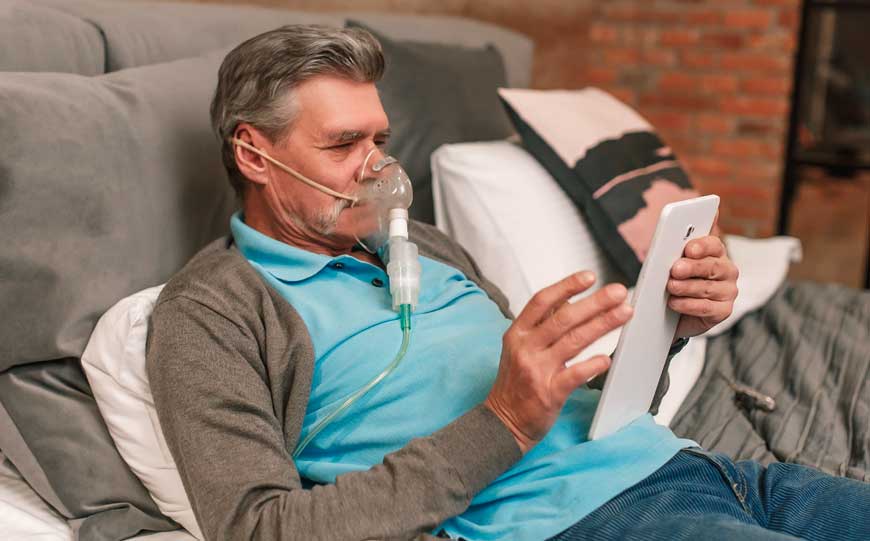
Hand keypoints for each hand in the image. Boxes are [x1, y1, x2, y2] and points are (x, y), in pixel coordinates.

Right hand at [484, 272, 633, 453]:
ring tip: (623, 314)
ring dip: (602, 324)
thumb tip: (567, 299)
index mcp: (517, 333)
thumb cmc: (516, 383)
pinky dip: (592, 365)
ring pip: (574, 341)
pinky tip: (607, 358)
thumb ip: (541, 324)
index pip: (542, 301)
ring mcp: (537, 370)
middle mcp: (525, 348)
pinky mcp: (549, 393)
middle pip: (564, 318)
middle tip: (618, 292)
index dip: (566, 286)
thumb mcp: (519, 347)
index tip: (589, 277)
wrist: (504, 421)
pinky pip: (575, 375)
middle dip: (595, 302)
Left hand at [667, 235, 738, 338]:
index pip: (713, 245)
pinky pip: (706, 307)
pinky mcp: (723, 310)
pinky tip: (675, 302)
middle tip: (675, 269)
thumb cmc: (676, 284)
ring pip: (707, 288)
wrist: (673, 314)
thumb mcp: (672, 266)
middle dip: (692, 267)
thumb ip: (674, 255)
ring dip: (686, 287)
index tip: (689, 249)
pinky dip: (688, 305)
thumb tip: (664, 246)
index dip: (702, 246)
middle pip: (712, 266)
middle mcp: (725, 271)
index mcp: (715, 253)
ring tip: (671, 287)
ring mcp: (727, 291)